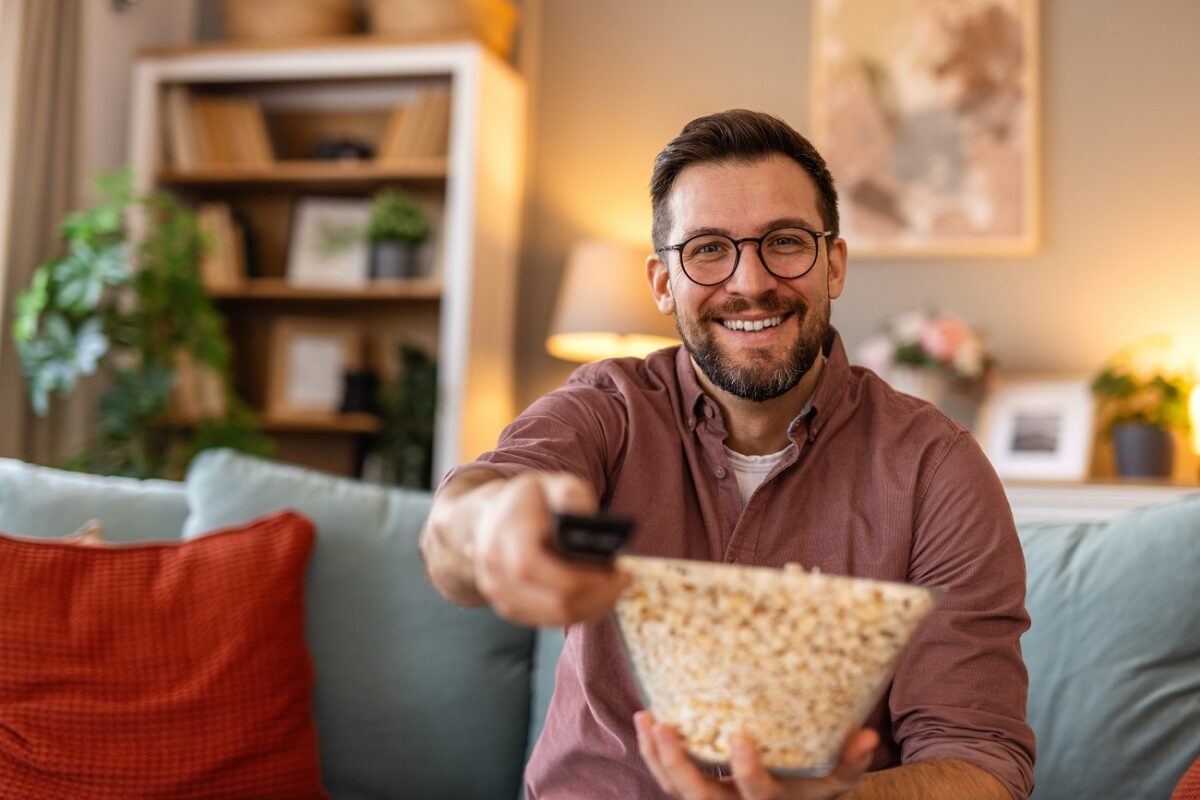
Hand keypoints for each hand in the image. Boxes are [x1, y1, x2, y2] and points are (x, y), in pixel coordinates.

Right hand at [471, 471, 630, 626]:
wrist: (490, 520)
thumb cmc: (529, 501)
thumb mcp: (550, 483)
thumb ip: (569, 493)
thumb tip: (584, 515)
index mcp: (505, 533)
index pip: (535, 567)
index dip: (580, 577)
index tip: (617, 571)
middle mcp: (495, 567)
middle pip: (553, 600)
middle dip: (597, 595)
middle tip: (624, 580)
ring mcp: (499, 592)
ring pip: (554, 616)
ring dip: (592, 606)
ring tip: (615, 588)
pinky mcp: (509, 608)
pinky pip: (549, 621)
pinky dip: (579, 612)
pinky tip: (597, 597)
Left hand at [634, 711, 877, 799]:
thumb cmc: (812, 786)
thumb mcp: (836, 779)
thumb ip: (851, 760)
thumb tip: (867, 735)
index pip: (756, 793)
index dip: (746, 770)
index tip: (738, 735)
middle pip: (701, 797)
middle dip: (680, 765)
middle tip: (666, 727)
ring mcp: (712, 799)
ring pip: (675, 788)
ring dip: (657, 756)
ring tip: (647, 719)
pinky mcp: (694, 789)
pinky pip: (667, 779)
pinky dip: (653, 754)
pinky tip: (645, 723)